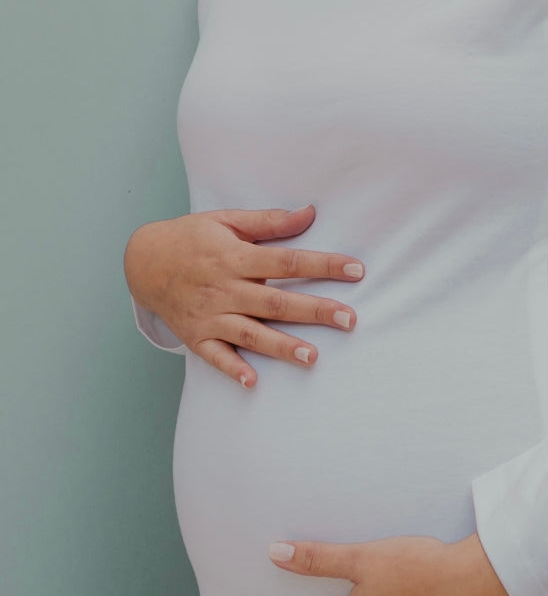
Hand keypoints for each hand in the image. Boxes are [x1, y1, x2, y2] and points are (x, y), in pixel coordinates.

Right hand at [123, 205, 365, 386]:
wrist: (143, 261)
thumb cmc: (191, 237)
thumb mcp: (227, 220)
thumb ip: (269, 221)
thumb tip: (310, 213)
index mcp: (235, 256)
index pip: (287, 261)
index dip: (323, 265)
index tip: (356, 270)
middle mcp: (224, 288)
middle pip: (276, 302)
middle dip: (314, 311)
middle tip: (349, 320)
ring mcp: (209, 315)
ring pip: (250, 334)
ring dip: (282, 347)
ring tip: (313, 358)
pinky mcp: (196, 337)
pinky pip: (216, 356)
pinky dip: (233, 369)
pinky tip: (253, 382)